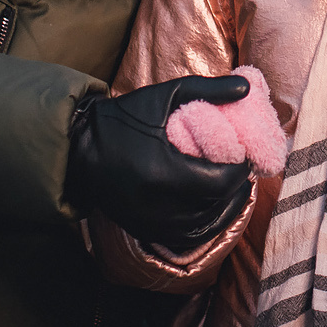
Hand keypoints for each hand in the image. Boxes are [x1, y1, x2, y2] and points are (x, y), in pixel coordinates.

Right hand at [67, 73, 254, 249]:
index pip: (222, 181)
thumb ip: (208, 89)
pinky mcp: (147, 231)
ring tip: (233, 187)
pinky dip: (206, 224)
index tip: (244, 154)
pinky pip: (188, 238)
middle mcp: (160, 204)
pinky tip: (213, 207)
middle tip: (243, 169)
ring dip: (226, 208)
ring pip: (207, 227)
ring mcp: (153, 222)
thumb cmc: (124, 118)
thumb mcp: (164, 95)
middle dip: (236, 187)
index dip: (240, 169)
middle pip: (218, 205)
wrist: (79, 148)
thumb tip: (246, 88)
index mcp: (165, 171)